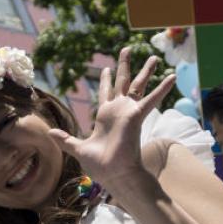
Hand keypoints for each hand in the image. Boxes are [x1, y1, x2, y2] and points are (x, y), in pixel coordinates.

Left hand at [47, 47, 175, 196]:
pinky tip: (172, 76)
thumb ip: (65, 139)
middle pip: (122, 82)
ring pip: (138, 85)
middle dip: (124, 66)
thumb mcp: (78, 148)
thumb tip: (50, 132)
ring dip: (146, 71)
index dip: (106, 80)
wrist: (115, 175)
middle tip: (127, 49)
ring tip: (155, 57)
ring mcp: (128, 112)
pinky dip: (163, 88)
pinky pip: (152, 99)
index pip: (106, 93)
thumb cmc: (100, 166)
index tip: (107, 68)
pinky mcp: (136, 116)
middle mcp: (118, 111)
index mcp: (105, 116)